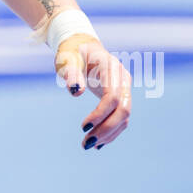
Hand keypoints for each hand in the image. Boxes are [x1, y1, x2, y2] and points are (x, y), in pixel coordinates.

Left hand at [54, 33, 130, 149]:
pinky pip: (121, 117)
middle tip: (86, 144)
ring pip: (124, 117)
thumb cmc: (72, 52)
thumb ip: (71, 72)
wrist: (82, 47)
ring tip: (87, 145)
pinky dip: (111, 131)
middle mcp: (123, 79)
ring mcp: (125, 88)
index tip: (83, 127)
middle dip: (106, 129)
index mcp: (111, 68)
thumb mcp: (67, 59)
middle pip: (124, 110)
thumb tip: (76, 91)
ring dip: (108, 134)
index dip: (100, 114)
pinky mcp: (122, 97)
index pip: (113, 97)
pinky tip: (98, 143)